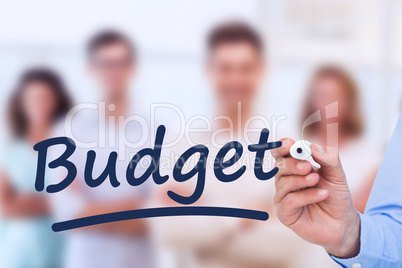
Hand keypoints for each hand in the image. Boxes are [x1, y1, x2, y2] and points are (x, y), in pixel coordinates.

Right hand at [272, 138, 360, 257]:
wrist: (343, 223)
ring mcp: (283, 197)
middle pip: (279, 166)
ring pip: (282, 183)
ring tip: (317, 181)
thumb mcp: (337, 174)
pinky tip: (321, 194)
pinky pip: (288, 201)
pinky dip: (305, 196)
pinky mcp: (284, 214)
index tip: (289, 144)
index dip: (281, 147)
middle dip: (292, 164)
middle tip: (308, 167)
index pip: (281, 153)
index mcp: (294, 167)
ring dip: (301, 181)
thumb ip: (328, 158)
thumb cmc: (336, 197)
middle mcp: (285, 181)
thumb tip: (312, 147)